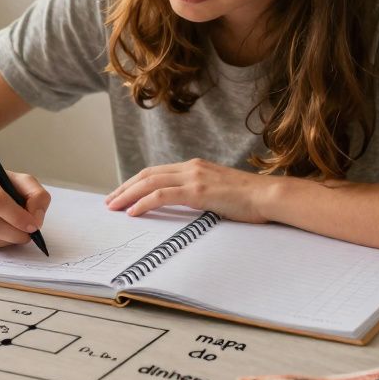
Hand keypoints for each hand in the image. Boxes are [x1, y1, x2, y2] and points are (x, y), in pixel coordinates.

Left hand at [104, 158, 271, 223]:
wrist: (269, 196)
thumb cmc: (249, 200)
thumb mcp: (219, 193)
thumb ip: (200, 194)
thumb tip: (184, 206)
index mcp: (195, 166)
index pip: (156, 172)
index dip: (135, 182)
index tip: (122, 194)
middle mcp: (191, 167)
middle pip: (147, 175)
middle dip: (125, 188)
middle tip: (109, 202)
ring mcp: (194, 177)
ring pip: (150, 183)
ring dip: (128, 195)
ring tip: (114, 207)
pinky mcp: (198, 191)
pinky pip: (162, 196)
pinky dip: (143, 203)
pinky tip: (132, 212)